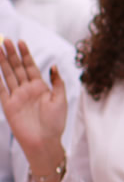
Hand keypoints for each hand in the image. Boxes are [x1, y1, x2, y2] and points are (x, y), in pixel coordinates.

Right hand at [0, 39, 67, 171]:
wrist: (45, 141)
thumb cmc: (55, 122)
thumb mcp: (61, 99)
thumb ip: (57, 82)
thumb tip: (54, 65)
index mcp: (40, 87)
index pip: (31, 67)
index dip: (26, 54)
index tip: (21, 42)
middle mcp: (27, 90)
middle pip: (17, 68)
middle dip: (12, 54)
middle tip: (6, 40)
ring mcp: (16, 97)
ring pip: (8, 75)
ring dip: (2, 62)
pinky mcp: (8, 106)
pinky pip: (0, 90)